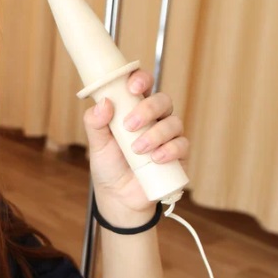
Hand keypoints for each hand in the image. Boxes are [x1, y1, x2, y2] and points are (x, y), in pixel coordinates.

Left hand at [82, 70, 189, 223]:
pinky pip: (183, 145)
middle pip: (162, 100)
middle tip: (129, 126)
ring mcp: (168, 136)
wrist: (119, 197)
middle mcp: (154, 119)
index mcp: (133, 109)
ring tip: (138, 150)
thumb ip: (94, 123)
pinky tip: (156, 158)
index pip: (142, 85)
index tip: (132, 87)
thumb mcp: (96, 144)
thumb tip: (103, 103)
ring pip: (173, 122)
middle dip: (147, 110)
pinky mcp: (178, 155)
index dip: (141, 79)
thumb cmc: (109, 165)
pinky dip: (170, 150)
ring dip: (155, 134)